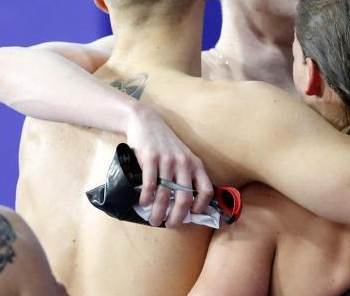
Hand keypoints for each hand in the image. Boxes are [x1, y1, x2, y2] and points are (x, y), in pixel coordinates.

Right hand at [126, 103, 212, 227]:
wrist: (147, 123)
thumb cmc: (166, 145)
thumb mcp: (183, 157)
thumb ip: (187, 176)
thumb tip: (188, 206)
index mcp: (196, 164)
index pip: (206, 190)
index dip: (202, 207)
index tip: (192, 216)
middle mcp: (184, 163)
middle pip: (185, 197)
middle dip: (178, 216)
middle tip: (171, 225)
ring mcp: (167, 160)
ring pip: (165, 194)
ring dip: (159, 212)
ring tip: (154, 220)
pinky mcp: (150, 158)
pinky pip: (150, 184)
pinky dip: (147, 198)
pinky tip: (143, 204)